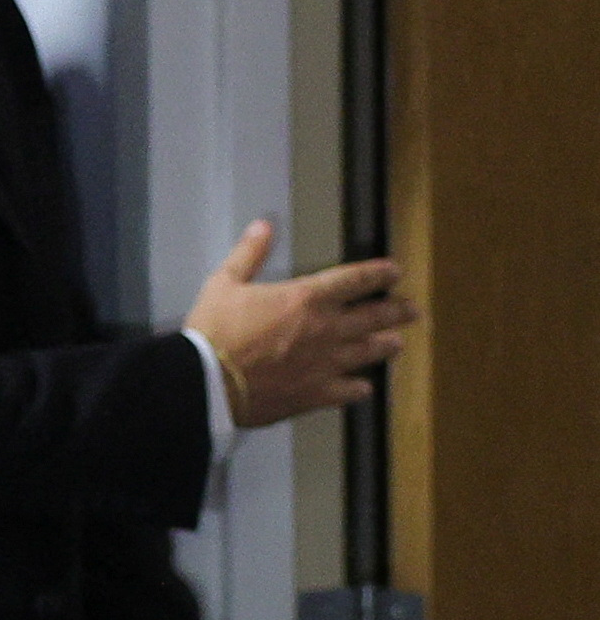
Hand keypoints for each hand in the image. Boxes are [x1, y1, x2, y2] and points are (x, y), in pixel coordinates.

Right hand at [183, 219, 416, 426]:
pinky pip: (351, 390)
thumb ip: (249, 254)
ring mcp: (326, 363)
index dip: (379, 273)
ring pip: (370, 352)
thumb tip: (263, 226)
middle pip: (376, 316)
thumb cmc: (214, 332)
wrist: (207, 381)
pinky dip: (360, 387)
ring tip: (396, 343)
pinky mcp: (317, 393)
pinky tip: (364, 386)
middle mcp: (326, 329)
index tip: (394, 271)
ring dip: (386, 345)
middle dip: (397, 311)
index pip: (356, 280)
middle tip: (412, 310)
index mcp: (306, 298)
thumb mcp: (224, 284)